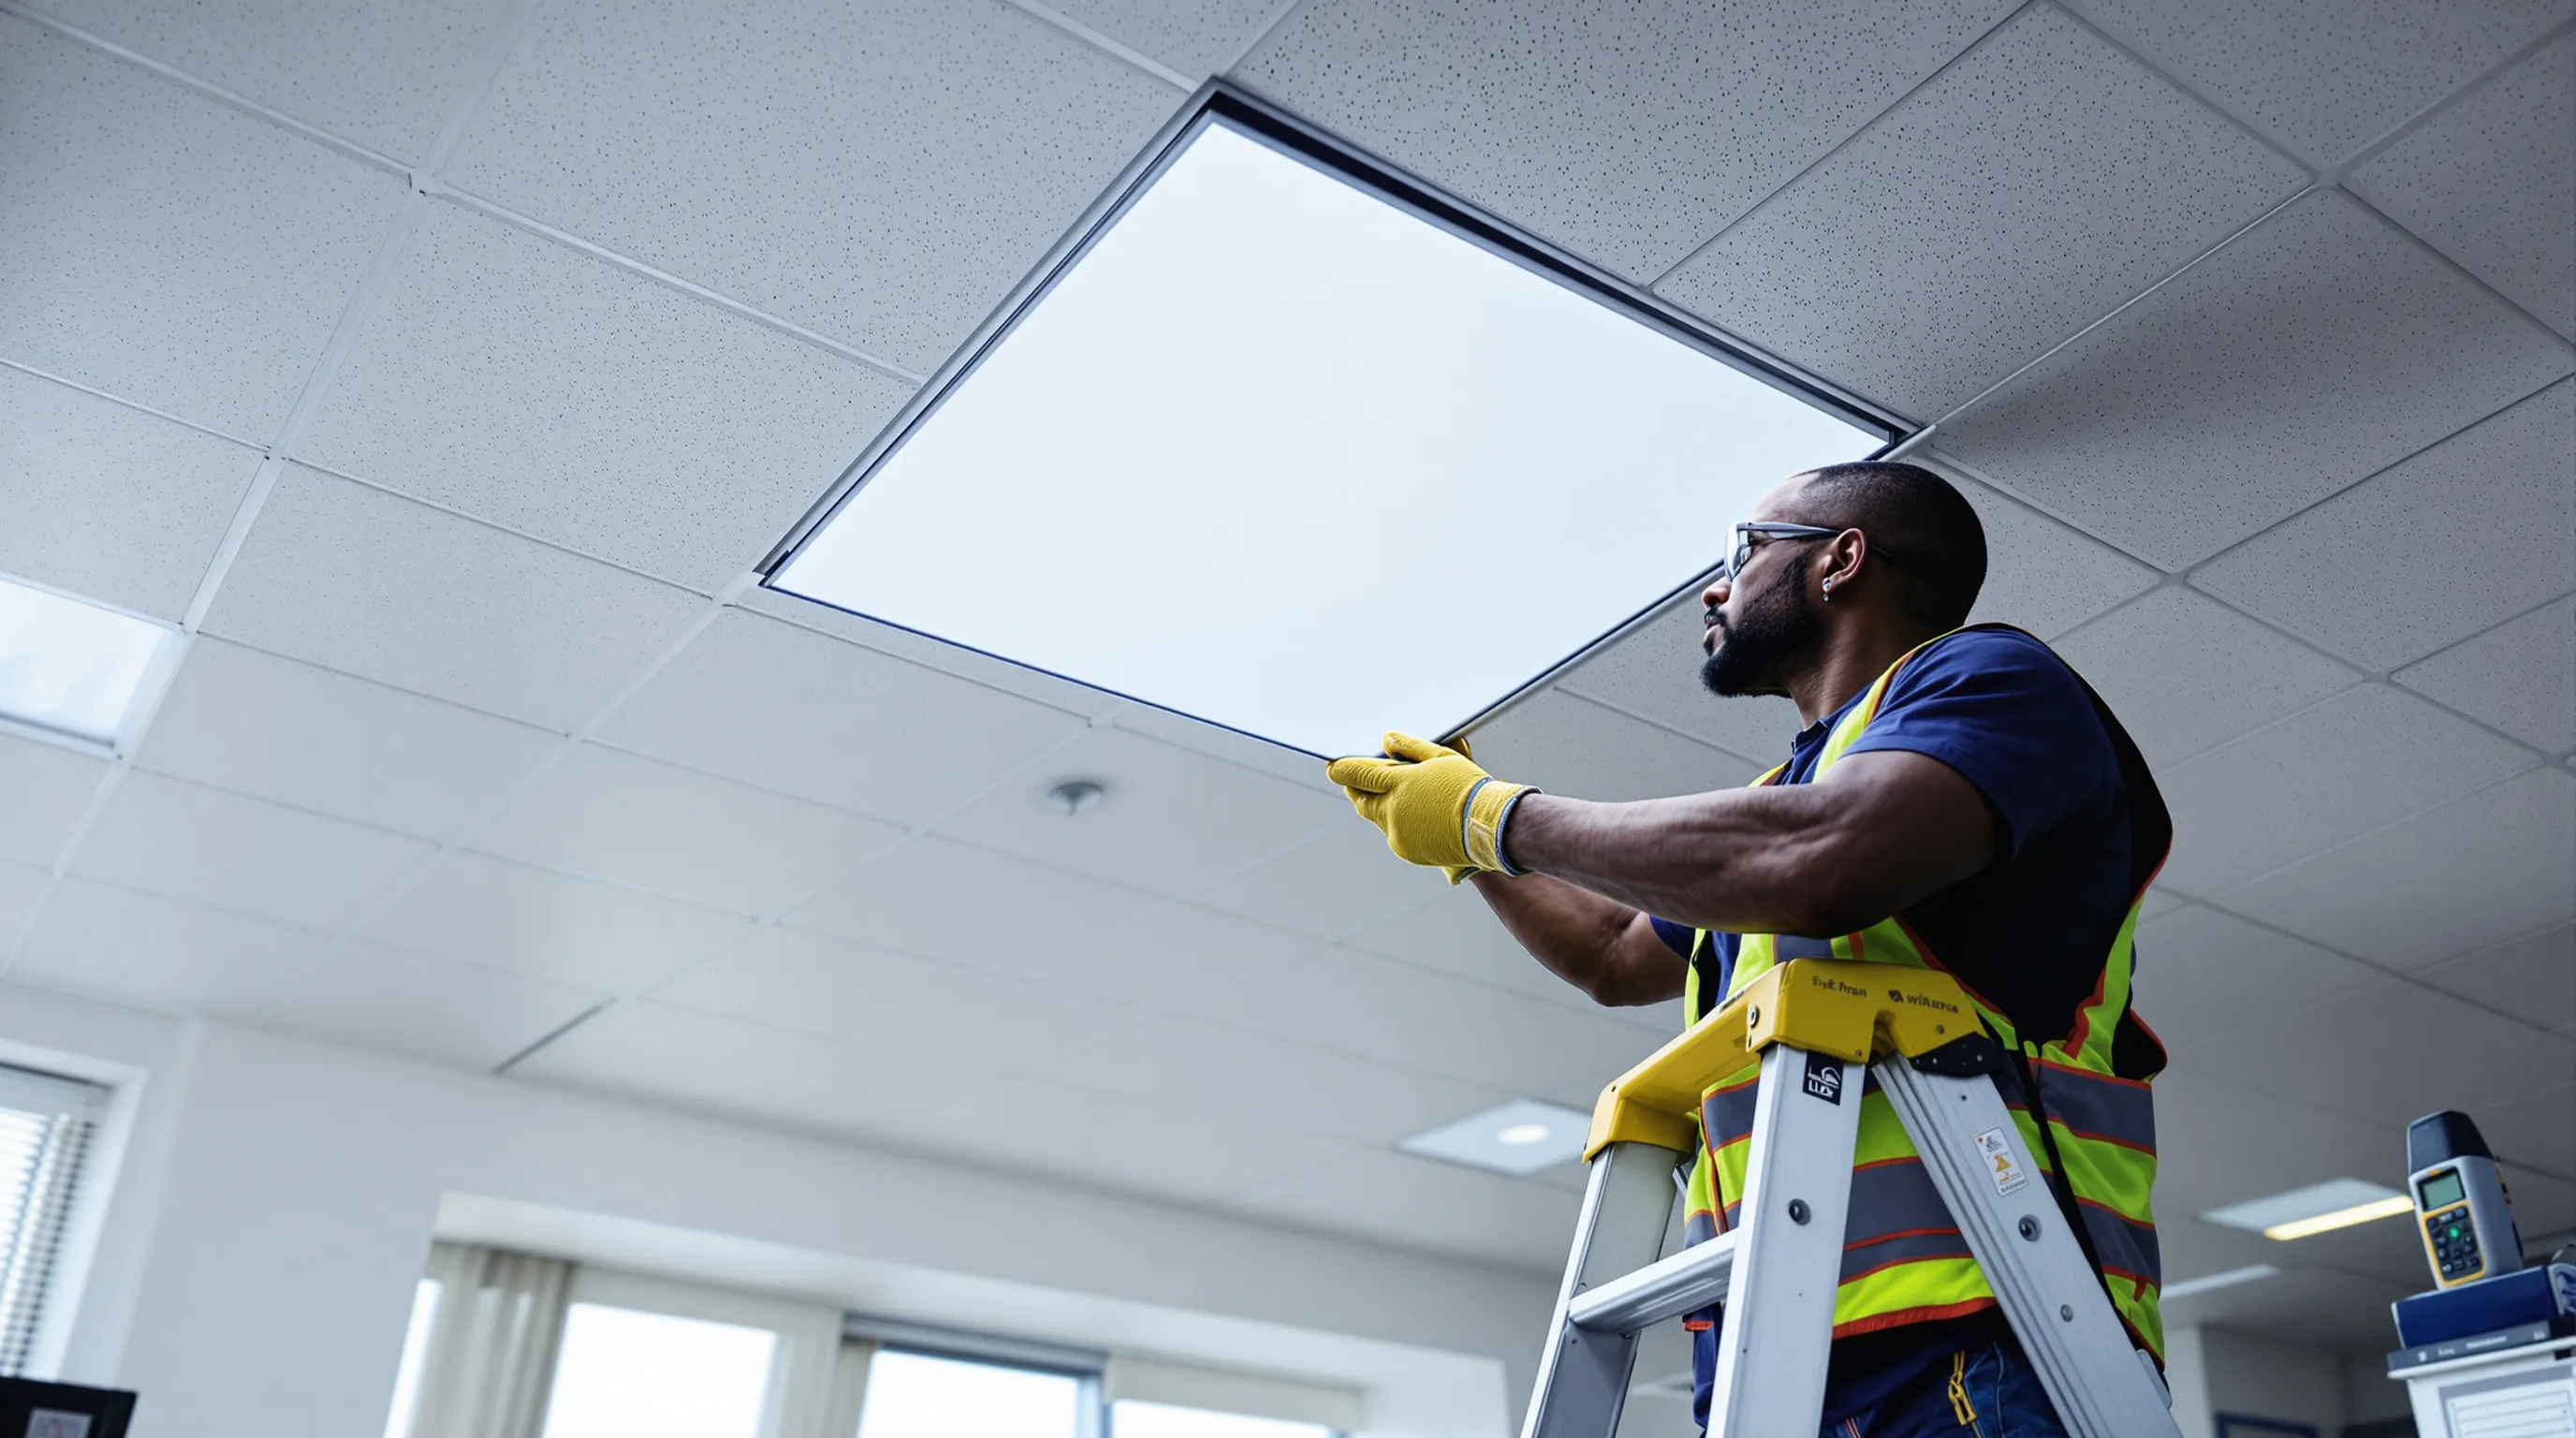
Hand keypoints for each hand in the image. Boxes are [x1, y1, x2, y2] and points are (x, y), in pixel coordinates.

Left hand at [1326, 732, 1536, 879]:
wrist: (1489, 827)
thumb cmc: (1469, 789)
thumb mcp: (1441, 758)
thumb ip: (1410, 749)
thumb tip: (1387, 741)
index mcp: (1399, 785)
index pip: (1360, 775)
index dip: (1343, 770)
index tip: (1332, 768)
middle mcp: (1392, 812)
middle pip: (1362, 801)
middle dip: (1356, 791)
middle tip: (1354, 782)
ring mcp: (1398, 834)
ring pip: (1378, 817)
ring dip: (1380, 806)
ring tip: (1399, 796)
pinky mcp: (1407, 850)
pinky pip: (1394, 833)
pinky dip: (1397, 822)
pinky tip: (1416, 814)